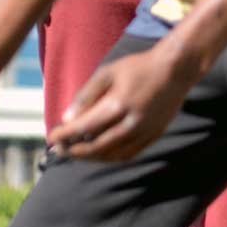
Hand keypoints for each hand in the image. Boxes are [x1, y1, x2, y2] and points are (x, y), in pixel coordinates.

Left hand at [48, 47, 198, 161]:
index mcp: (117, 105)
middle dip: (74, 151)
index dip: (65, 135)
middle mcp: (131, 123)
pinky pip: (129, 154)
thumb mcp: (107, 73)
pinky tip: (100, 153)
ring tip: (77, 153)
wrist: (175, 70)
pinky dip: (111, 157)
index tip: (51, 137)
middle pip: (96, 147)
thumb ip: (86, 96)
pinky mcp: (154, 135)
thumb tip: (67, 119)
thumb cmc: (137, 68)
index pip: (84, 128)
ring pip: (112, 155)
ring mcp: (144, 132)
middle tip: (59, 150)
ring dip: (91, 158)